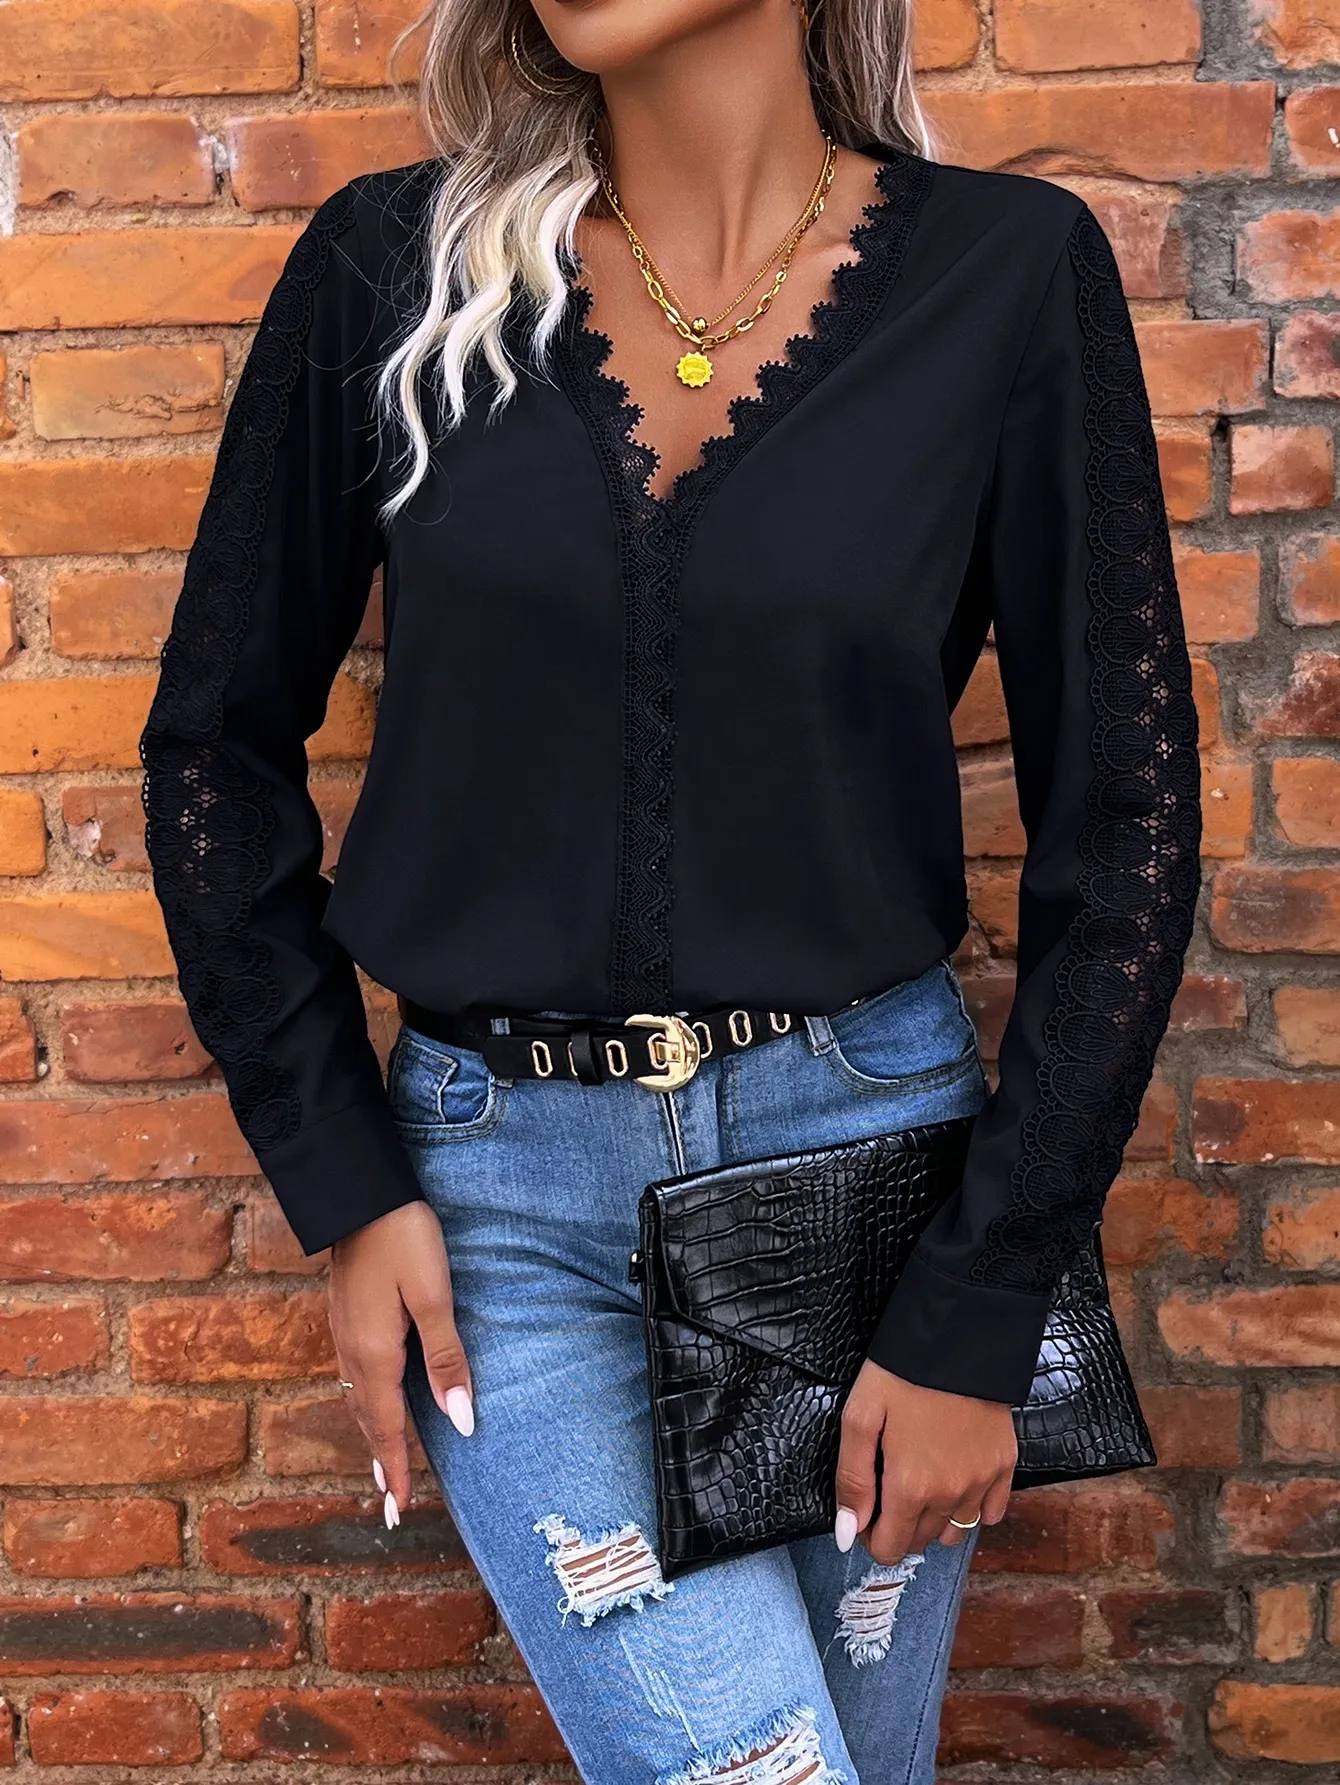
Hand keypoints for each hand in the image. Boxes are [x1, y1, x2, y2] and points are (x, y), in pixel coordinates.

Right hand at [328, 1200, 473, 1527]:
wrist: (360, 1192)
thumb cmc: (404, 1239)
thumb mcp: (433, 1297)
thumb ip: (446, 1358)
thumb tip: (461, 1420)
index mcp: (375, 1354)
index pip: (388, 1426)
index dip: (397, 1467)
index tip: (400, 1509)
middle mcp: (353, 1351)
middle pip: (368, 1419)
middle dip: (381, 1461)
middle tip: (391, 1503)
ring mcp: (345, 1332)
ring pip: (357, 1397)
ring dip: (372, 1433)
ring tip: (383, 1463)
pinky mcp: (346, 1314)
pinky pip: (354, 1375)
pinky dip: (366, 1402)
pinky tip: (374, 1399)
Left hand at [834, 1359, 1015, 1563]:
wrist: (959, 1337)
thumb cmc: (902, 1373)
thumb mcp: (860, 1416)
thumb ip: (852, 1480)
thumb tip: (846, 1533)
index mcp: (911, 1487)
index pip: (890, 1547)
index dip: (871, 1536)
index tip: (866, 1513)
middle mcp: (951, 1495)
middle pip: (920, 1541)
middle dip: (899, 1526)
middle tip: (888, 1490)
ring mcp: (982, 1482)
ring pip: (955, 1532)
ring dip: (934, 1522)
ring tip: (920, 1486)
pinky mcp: (1005, 1465)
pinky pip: (990, 1513)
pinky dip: (972, 1508)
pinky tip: (956, 1483)